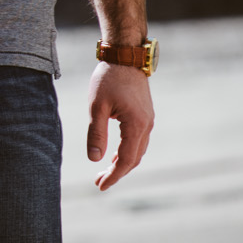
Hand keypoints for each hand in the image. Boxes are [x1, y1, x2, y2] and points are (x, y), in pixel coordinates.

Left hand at [87, 62, 153, 189]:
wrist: (125, 56)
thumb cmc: (108, 79)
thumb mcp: (97, 106)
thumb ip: (96, 133)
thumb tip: (94, 159)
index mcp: (137, 125)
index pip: (126, 159)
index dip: (114, 175)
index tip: (100, 186)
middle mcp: (147, 126)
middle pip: (134, 158)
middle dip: (117, 172)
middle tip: (99, 182)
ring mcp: (148, 120)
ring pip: (137, 151)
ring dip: (122, 163)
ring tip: (104, 171)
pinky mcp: (145, 115)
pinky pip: (138, 141)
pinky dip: (127, 151)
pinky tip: (114, 154)